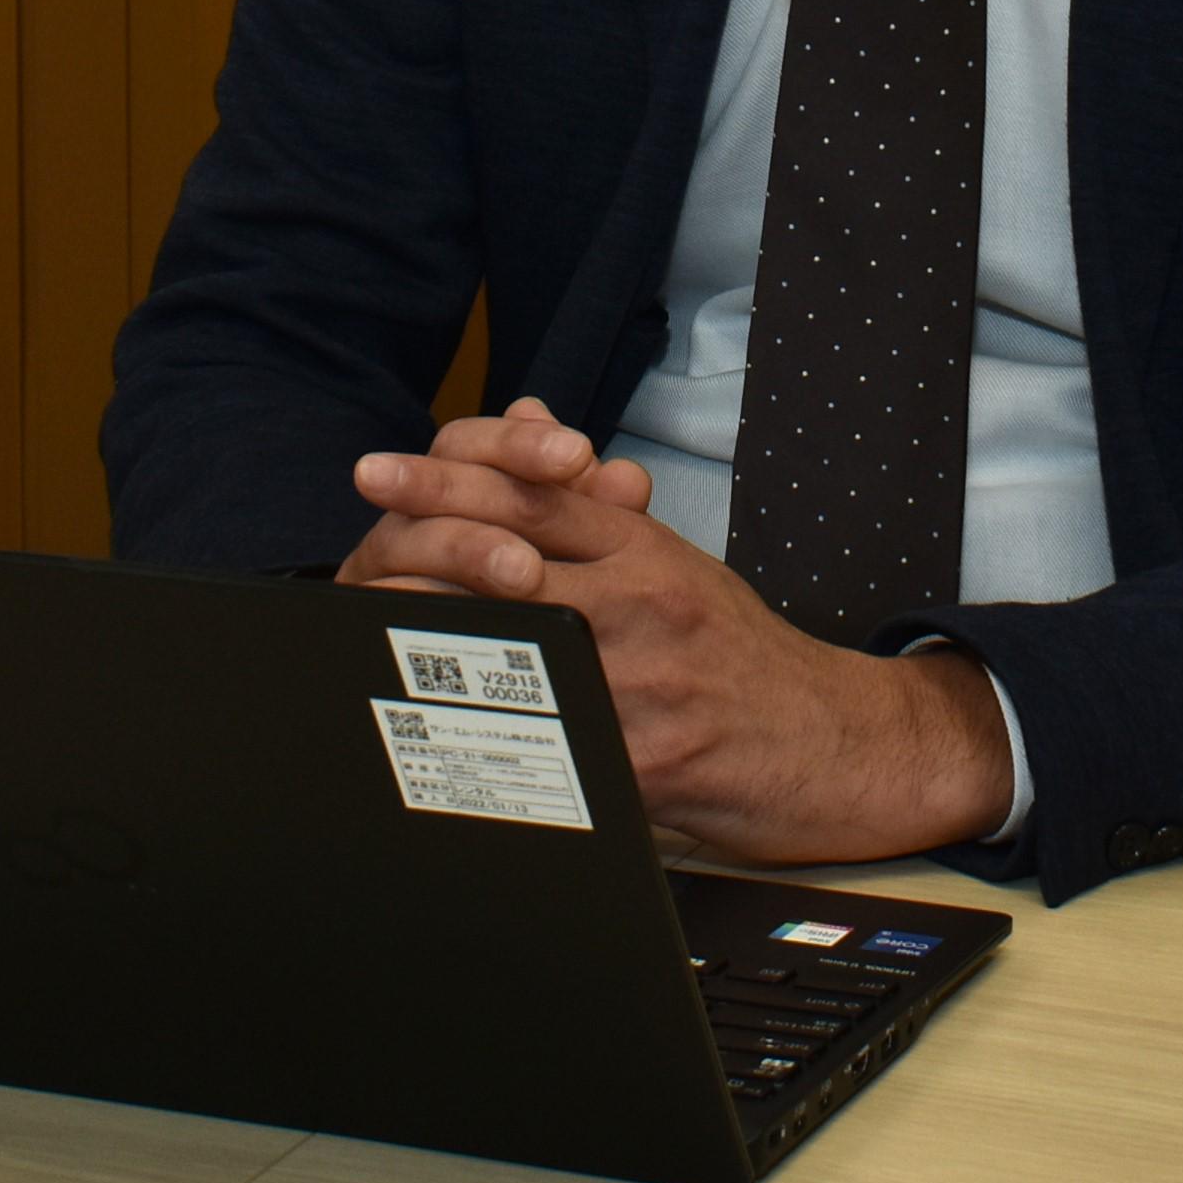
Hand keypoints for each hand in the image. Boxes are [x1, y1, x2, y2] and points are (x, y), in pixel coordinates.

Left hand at [338, 398, 1011, 861]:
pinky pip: (557, 743)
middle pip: (510, 554)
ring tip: (361, 634)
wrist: (836, 744)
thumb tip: (528, 423)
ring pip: (518, 646)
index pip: (535, 490)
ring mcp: (647, 680)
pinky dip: (493, 739)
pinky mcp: (650, 758)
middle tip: (346, 545)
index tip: (381, 473)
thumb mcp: (676, 565)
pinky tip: (434, 732)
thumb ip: (593, 508)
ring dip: (433, 642)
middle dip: (419, 545)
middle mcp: (645, 602)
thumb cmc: (743, 660)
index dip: (447, 475)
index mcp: (646, 550)